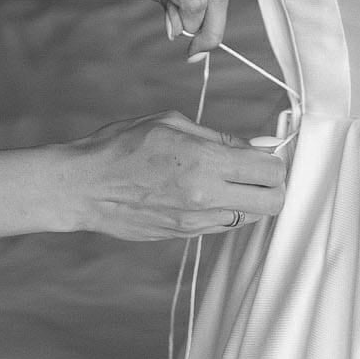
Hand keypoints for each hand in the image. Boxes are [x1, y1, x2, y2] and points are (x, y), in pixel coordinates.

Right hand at [59, 111, 286, 240]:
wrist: (84, 187)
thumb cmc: (122, 145)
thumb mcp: (171, 123)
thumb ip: (218, 137)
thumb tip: (254, 146)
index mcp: (204, 162)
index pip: (270, 169)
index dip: (275, 158)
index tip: (265, 151)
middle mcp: (206, 197)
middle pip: (274, 202)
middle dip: (274, 184)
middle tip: (257, 170)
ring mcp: (196, 222)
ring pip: (252, 217)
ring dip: (250, 198)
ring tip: (230, 180)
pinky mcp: (184, 235)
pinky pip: (224, 225)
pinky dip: (227, 209)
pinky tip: (207, 192)